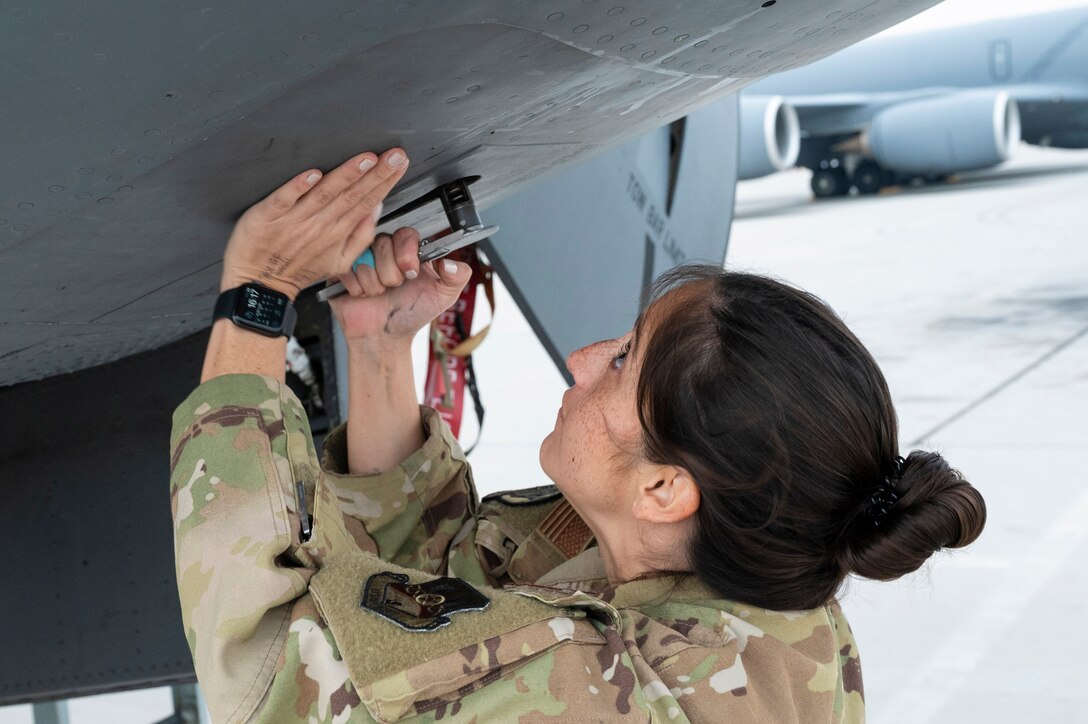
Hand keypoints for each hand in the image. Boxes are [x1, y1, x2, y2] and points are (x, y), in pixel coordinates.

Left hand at [219, 148, 409, 298]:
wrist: (260, 284)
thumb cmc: (297, 269)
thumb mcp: (338, 262)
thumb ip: (360, 236)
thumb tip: (376, 209)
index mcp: (337, 231)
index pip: (367, 202)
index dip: (385, 182)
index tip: (399, 163)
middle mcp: (320, 224)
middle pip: (352, 194)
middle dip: (376, 174)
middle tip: (393, 156)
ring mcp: (295, 219)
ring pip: (325, 193)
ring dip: (346, 175)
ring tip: (365, 160)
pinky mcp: (269, 216)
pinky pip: (285, 199)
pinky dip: (299, 187)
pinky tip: (314, 174)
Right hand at [329, 227, 472, 344]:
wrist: (385, 338)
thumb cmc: (411, 315)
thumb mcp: (443, 296)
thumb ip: (457, 277)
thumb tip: (450, 263)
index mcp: (409, 251)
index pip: (406, 233)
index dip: (406, 252)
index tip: (411, 273)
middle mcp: (385, 251)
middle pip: (383, 242)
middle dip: (391, 273)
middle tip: (394, 288)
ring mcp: (362, 259)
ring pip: (364, 257)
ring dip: (375, 284)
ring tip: (379, 294)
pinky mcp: (342, 270)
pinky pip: (346, 269)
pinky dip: (357, 288)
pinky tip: (363, 295)